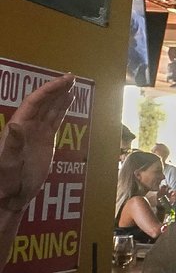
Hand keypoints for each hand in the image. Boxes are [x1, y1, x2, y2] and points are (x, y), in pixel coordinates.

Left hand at [0, 73, 73, 211]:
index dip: (49, 90)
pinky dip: (62, 110)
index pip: (35, 102)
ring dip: (60, 96)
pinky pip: (54, 121)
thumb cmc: (6, 181)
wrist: (12, 194)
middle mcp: (27, 126)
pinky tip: (68, 102)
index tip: (64, 81)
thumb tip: (15, 125)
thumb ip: (11, 145)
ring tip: (72, 85)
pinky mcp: (45, 141)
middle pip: (43, 102)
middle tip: (72, 77)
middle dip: (56, 88)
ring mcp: (36, 132)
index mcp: (18, 127)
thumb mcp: (6, 163)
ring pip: (49, 109)